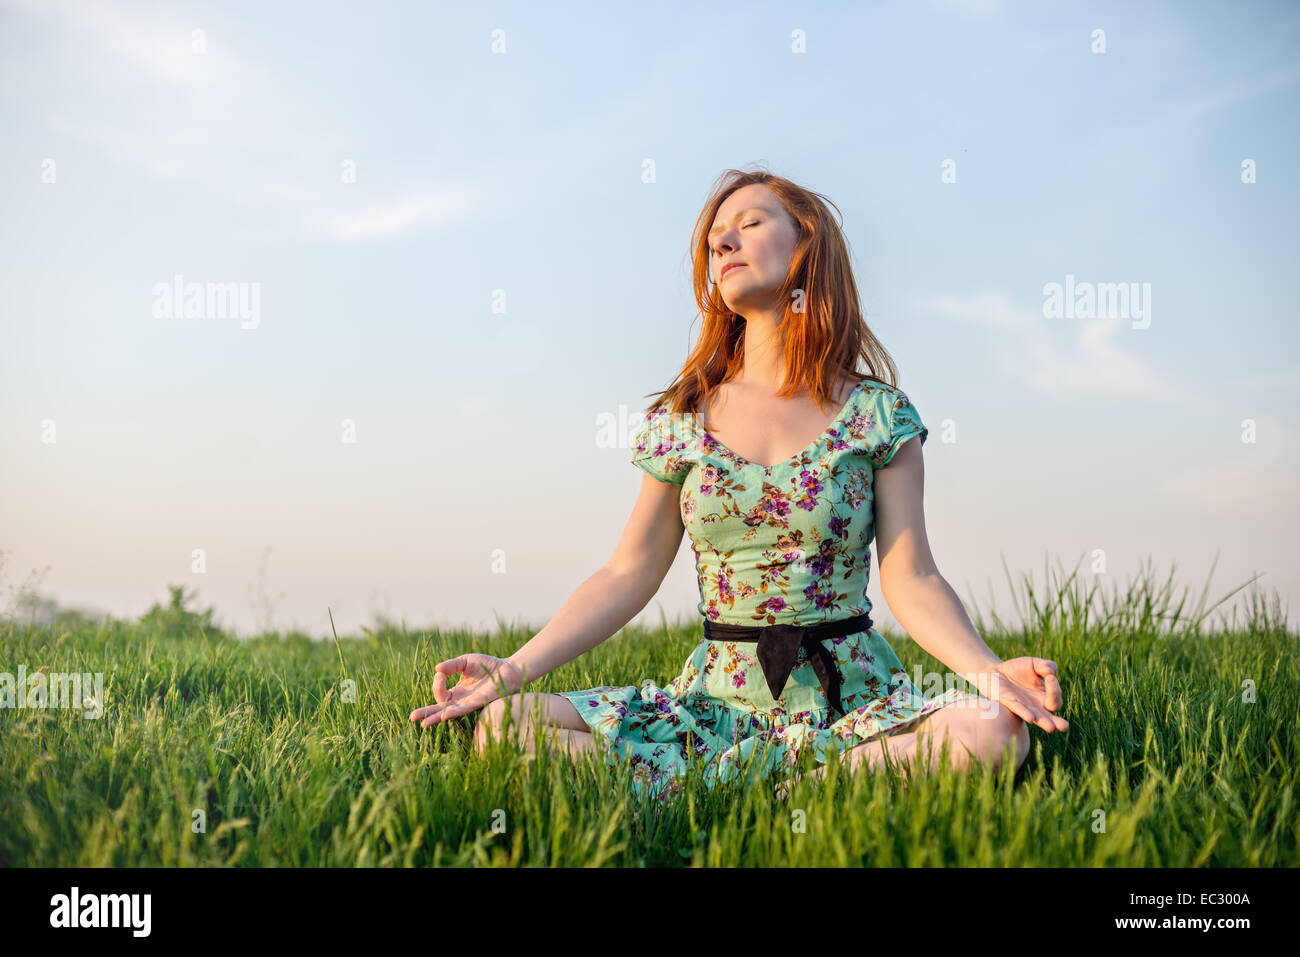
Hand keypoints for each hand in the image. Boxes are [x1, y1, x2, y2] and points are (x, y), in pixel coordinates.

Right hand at [408, 654, 524, 728]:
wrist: (508, 668)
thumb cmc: (488, 665)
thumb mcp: (466, 661)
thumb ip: (451, 665)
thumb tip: (436, 670)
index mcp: (457, 691)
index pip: (440, 692)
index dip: (437, 683)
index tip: (441, 673)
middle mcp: (461, 700)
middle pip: (440, 708)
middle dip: (426, 713)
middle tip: (412, 717)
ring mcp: (469, 703)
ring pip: (449, 712)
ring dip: (436, 717)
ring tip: (423, 723)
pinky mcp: (478, 703)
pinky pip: (463, 709)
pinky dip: (452, 712)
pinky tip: (444, 715)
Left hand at [987, 656, 1068, 732]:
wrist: (995, 671)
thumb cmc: (1017, 669)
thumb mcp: (1034, 664)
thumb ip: (1046, 665)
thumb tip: (1051, 672)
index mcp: (1045, 696)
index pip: (1056, 698)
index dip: (1055, 689)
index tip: (1049, 676)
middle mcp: (1036, 706)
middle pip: (1050, 716)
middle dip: (1058, 722)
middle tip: (1064, 726)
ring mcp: (1024, 707)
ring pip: (1036, 718)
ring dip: (1043, 723)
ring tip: (1051, 728)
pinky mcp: (1009, 703)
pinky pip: (1018, 710)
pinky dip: (1024, 713)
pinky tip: (1031, 718)